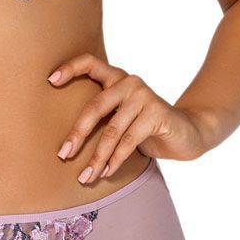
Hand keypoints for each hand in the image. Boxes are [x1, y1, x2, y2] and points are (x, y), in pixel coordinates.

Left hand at [48, 53, 208, 181]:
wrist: (189, 133)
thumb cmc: (145, 127)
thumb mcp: (121, 118)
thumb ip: (101, 117)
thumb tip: (65, 142)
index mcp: (116, 78)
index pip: (90, 63)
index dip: (70, 68)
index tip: (50, 81)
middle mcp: (129, 82)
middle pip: (95, 106)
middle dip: (77, 133)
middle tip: (64, 154)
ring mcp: (144, 96)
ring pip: (112, 130)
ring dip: (97, 157)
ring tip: (86, 176)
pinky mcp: (157, 113)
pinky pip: (129, 141)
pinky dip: (115, 160)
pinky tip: (106, 172)